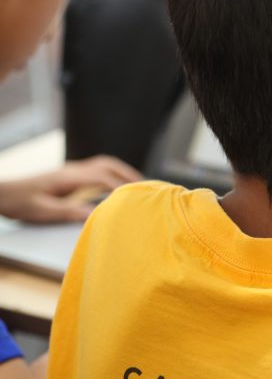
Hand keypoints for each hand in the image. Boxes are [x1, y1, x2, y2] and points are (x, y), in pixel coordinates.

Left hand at [0, 156, 141, 222]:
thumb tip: (95, 213)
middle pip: (107, 165)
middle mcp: (71, 170)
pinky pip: (95, 170)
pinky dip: (111, 176)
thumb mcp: (43, 211)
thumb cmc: (18, 202)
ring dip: (120, 173)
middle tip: (145, 187)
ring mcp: (69, 171)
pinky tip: (114, 187)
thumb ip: (70, 211)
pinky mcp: (67, 175)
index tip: (136, 197)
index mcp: (68, 176)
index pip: (102, 176)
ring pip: (102, 165)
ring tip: (135, 186)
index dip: (121, 186)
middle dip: (128, 174)